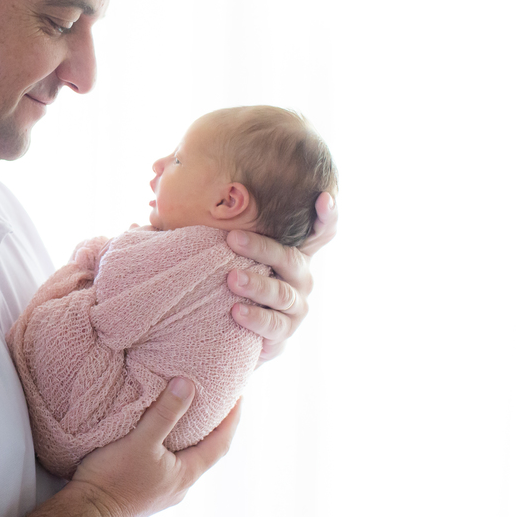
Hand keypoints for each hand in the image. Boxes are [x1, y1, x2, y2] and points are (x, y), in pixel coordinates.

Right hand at [66, 378, 240, 516]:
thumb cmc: (111, 480)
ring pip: (186, 458)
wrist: (83, 513)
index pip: (221, 444)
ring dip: (191, 436)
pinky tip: (160, 435)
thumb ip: (164, 413)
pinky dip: (173, 445)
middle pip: (206, 452)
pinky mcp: (145, 491)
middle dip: (214, 426)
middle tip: (216, 400)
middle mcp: (179, 486)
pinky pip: (169, 463)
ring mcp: (162, 491)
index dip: (232, 420)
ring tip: (189, 412)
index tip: (239, 396)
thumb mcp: (140, 441)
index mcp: (185, 475)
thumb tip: (187, 384)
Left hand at [227, 192, 337, 364]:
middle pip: (291, 259)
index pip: (321, 231)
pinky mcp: (285, 332)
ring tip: (231, 279)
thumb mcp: (236, 250)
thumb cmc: (234, 276)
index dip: (327, 215)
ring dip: (256, 284)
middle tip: (232, 238)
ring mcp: (297, 305)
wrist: (235, 328)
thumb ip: (232, 225)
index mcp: (294, 251)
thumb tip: (189, 184)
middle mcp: (301, 276)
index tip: (323, 197)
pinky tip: (235, 311)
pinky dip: (255, 317)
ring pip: (281, 293)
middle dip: (262, 247)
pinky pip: (273, 324)